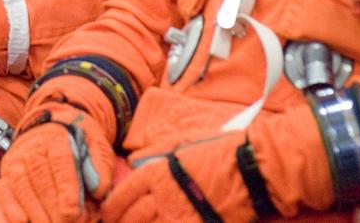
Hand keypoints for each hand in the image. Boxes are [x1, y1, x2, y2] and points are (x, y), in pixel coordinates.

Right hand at [0, 107, 114, 221]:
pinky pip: (4, 190)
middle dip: (52, 205)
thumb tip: (99, 189)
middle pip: (40, 176)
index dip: (66, 188)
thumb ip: (100, 166)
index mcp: (57, 137)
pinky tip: (22, 221)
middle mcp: (33, 146)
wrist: (54, 128)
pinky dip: (11, 207)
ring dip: (34, 210)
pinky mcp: (6, 172)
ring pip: (21, 184)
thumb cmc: (79, 142)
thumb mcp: (96, 145)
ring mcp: (17, 159)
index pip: (60, 162)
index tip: (73, 211)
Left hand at [102, 133, 249, 222]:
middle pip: (131, 219)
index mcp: (155, 172)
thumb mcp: (181, 145)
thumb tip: (137, 164)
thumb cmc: (219, 151)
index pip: (122, 196)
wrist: (250, 167)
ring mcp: (180, 215)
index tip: (109, 216)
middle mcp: (163, 195)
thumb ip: (156, 158)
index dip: (111, 210)